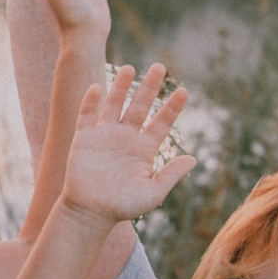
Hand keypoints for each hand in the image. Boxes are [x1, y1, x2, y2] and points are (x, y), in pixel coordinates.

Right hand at [58, 65, 192, 224]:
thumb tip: (193, 158)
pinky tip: (96, 87)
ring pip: (115, 104)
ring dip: (121, 86)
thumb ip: (171, 174)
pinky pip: (87, 115)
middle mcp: (126, 138)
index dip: (172, 107)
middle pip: (140, 106)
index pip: (161, 122)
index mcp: (144, 149)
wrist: (89, 213)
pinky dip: (90, 102)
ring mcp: (104, 136)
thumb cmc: (121, 207)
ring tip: (130, 67)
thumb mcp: (153, 193)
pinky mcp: (84, 139)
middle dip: (150, 87)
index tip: (183, 90)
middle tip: (160, 66)